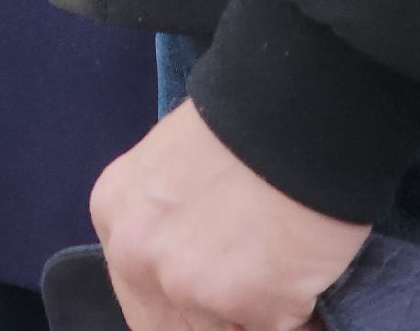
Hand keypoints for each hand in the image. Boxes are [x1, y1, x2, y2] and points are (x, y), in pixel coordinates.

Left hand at [92, 100, 368, 330]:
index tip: (214, 298)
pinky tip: (304, 279)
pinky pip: (275, 329)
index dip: (182, 304)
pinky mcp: (245, 301)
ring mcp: (185, 282)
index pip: (138, 295)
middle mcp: (135, 254)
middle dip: (214, 316)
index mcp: (115, 216)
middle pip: (169, 325)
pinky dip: (297, 315)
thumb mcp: (173, 172)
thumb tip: (192, 267)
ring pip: (218, 330)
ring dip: (252, 315)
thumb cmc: (247, 129)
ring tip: (280, 277)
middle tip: (250, 293)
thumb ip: (167, 224)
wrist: (297, 110)